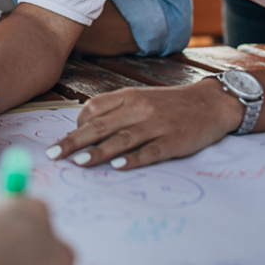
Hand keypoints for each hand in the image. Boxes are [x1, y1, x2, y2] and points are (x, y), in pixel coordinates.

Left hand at [45, 78, 244, 169]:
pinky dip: (134, 159)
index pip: (93, 109)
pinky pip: (151, 151)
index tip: (63, 141)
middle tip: (53, 154)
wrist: (211, 103)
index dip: (76, 126)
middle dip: (74, 141)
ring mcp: (157, 125)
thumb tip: (86, 125)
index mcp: (128, 97)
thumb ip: (116, 109)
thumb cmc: (170, 104)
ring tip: (79, 162)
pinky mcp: (174, 141)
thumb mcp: (140, 98)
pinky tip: (119, 167)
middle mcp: (139, 109)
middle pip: (101, 125)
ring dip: (98, 152)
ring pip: (122, 139)